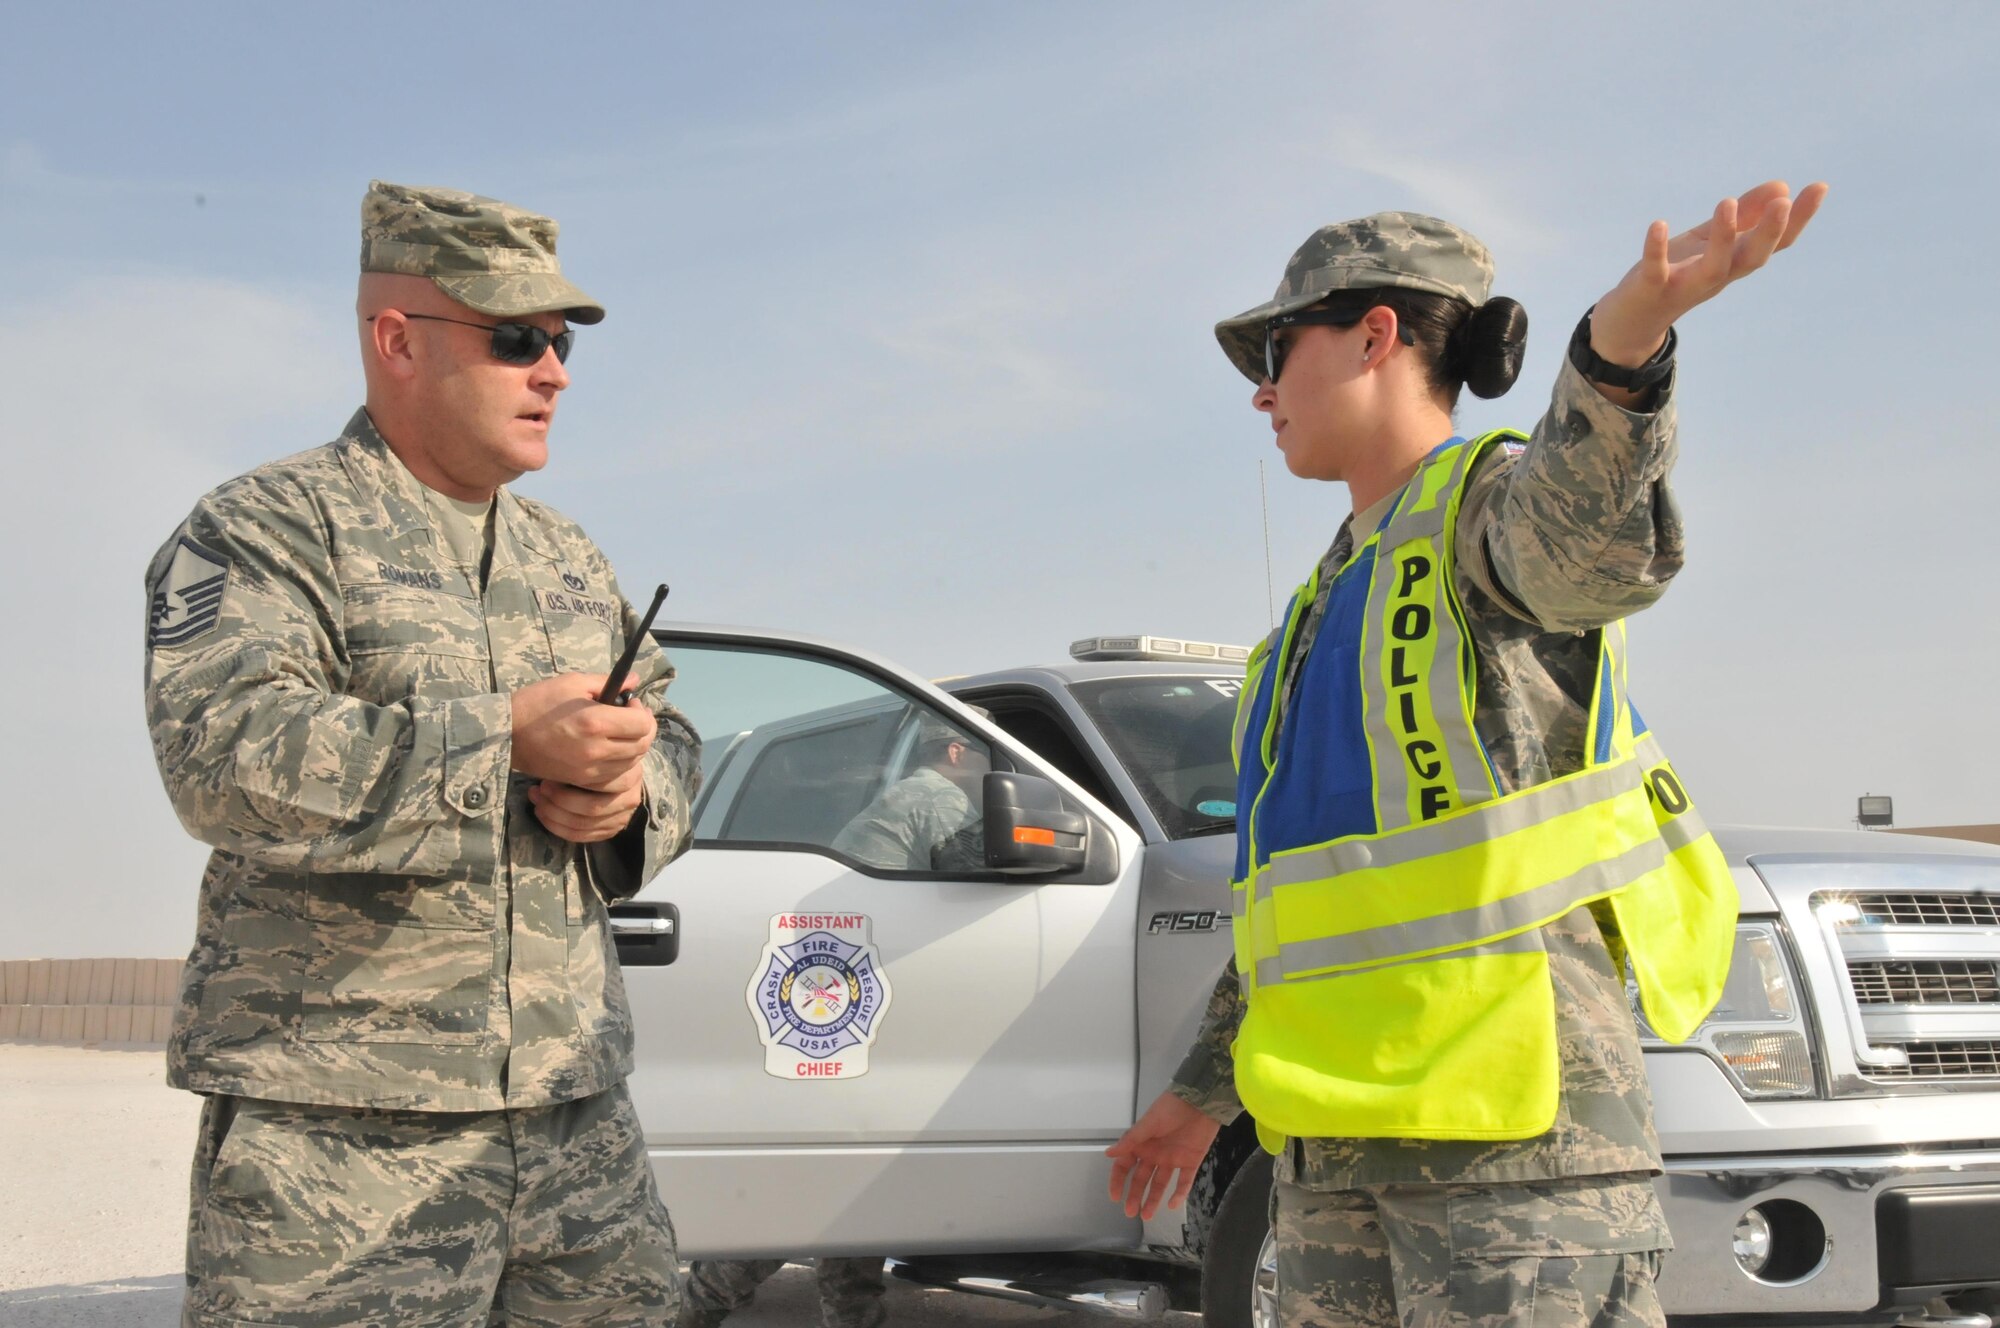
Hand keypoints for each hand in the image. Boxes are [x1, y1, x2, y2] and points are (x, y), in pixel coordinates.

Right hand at [510, 673, 656, 788]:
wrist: (507, 734)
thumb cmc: (538, 702)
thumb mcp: (573, 682)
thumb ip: (609, 682)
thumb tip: (634, 680)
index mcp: (596, 721)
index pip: (643, 724)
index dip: (642, 712)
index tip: (631, 704)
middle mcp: (597, 749)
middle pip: (642, 745)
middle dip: (643, 729)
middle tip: (630, 717)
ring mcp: (590, 769)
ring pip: (632, 763)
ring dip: (633, 747)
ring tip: (619, 733)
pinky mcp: (582, 780)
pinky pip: (614, 776)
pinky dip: (619, 764)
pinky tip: (608, 750)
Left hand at [529, 762, 645, 843]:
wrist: (619, 771)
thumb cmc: (600, 759)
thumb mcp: (595, 754)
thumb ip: (579, 761)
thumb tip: (548, 766)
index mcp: (628, 777)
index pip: (596, 787)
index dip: (566, 787)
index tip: (545, 780)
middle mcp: (629, 800)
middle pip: (590, 809)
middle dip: (557, 803)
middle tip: (537, 791)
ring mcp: (621, 818)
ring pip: (583, 826)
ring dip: (553, 817)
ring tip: (537, 803)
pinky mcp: (610, 831)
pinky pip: (581, 837)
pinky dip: (558, 829)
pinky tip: (545, 816)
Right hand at [1104, 1090, 1222, 1219]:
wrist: (1201, 1102)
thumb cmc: (1171, 1109)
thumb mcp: (1150, 1123)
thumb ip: (1131, 1140)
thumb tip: (1109, 1154)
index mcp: (1141, 1144)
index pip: (1124, 1166)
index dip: (1118, 1181)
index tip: (1115, 1197)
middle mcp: (1154, 1154)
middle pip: (1141, 1179)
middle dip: (1135, 1196)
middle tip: (1131, 1213)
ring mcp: (1172, 1159)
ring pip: (1160, 1184)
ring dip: (1153, 1199)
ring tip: (1147, 1216)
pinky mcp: (1191, 1162)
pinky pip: (1184, 1182)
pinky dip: (1179, 1194)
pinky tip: (1172, 1205)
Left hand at [1590, 179, 1828, 365]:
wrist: (1632, 321)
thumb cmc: (1677, 274)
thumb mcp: (1710, 240)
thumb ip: (1745, 215)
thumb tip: (1782, 186)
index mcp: (1734, 262)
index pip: (1775, 242)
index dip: (1799, 218)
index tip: (1820, 187)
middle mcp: (1717, 276)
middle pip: (1752, 259)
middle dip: (1770, 232)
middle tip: (1784, 202)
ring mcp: (1685, 285)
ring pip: (1713, 267)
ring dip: (1722, 237)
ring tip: (1728, 203)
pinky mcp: (1651, 288)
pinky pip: (1656, 269)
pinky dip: (1656, 249)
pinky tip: (1658, 225)